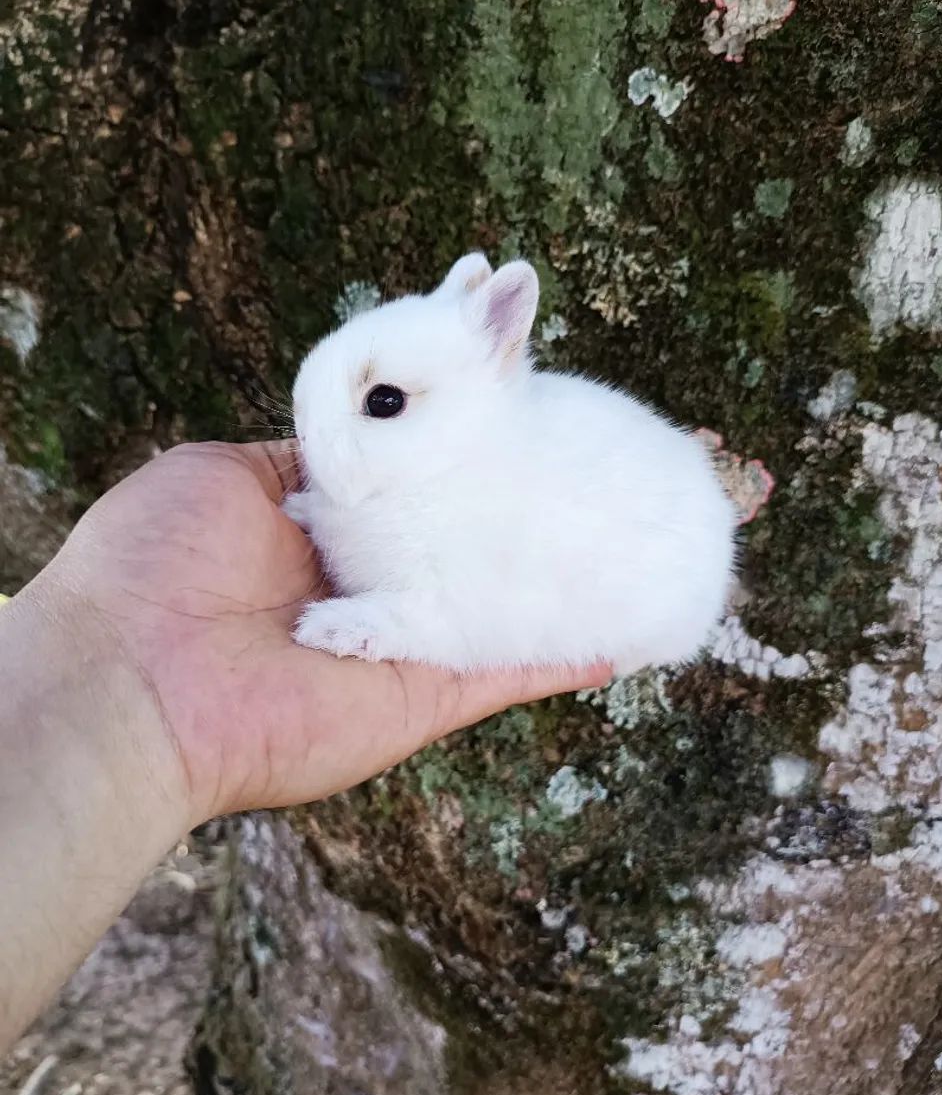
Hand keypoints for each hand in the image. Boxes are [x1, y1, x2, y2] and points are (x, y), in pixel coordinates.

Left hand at [28, 441, 607, 826]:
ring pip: (514, 599)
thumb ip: (311, 452)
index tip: (536, 402)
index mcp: (328, 524)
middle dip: (551, 503)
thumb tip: (367, 427)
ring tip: (661, 535)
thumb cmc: (156, 560)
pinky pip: (513, 671)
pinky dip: (573, 653)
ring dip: (586, 570)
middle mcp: (378, 581)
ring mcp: (407, 638)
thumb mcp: (229, 472)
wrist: (127, 679)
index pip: (427, 478)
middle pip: (483, 537)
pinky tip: (632, 626)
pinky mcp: (424, 691)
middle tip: (622, 459)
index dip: (480, 442)